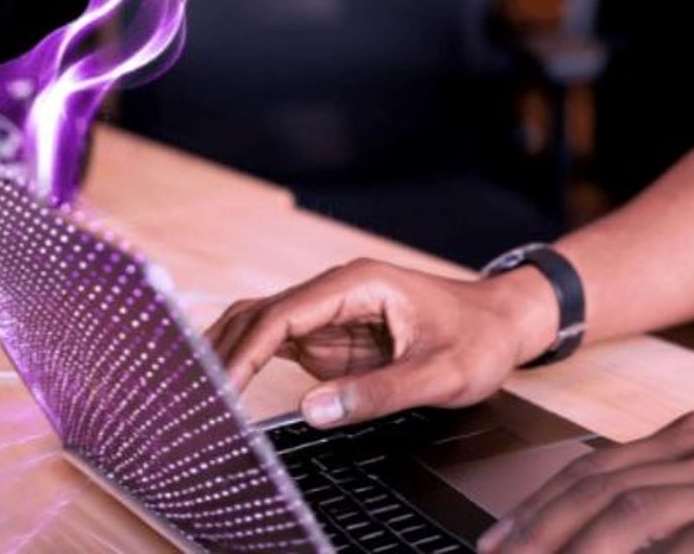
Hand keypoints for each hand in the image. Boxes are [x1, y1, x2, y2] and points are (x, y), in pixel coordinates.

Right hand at [206, 258, 560, 428]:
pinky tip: (225, 390)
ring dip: (228, 355)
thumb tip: (315, 410)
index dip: (246, 351)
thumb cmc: (478, 338)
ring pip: (260, 327)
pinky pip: (277, 346)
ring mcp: (329, 313)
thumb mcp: (440, 374)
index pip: (284, 314)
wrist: (503, 323)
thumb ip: (379, 392)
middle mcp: (335, 292)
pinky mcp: (330, 336)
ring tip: (195, 392)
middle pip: (259, 314)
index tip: (222, 384)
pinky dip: (247, 365)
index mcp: (357, 284)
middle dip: (222, 350)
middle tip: (190, 393)